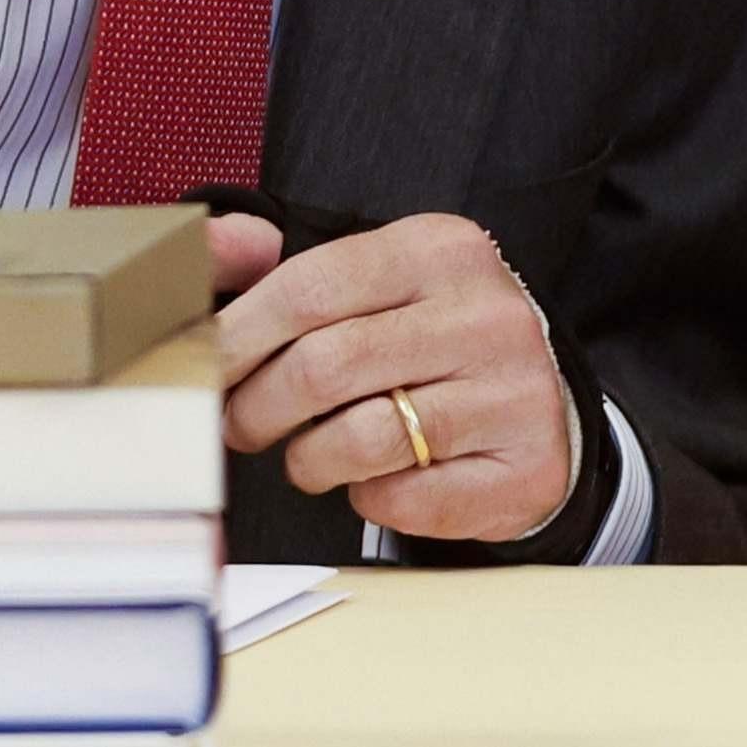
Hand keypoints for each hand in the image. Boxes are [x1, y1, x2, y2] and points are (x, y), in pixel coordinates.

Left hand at [215, 214, 575, 543]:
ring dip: (308, 460)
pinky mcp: (523, 469)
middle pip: (325, 367)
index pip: (309, 288)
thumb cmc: (433, 343)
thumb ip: (292, 271)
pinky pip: (403, 499)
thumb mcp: (380, 281)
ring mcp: (513, 394)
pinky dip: (369, 498)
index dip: (239, 336)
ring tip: (307, 456)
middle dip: (258, 407)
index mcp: (440, 250)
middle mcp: (486, 315)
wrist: (541, 406)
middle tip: (240, 426)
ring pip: (360, 439)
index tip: (204, 367)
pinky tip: (377, 479)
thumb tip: (211, 248)